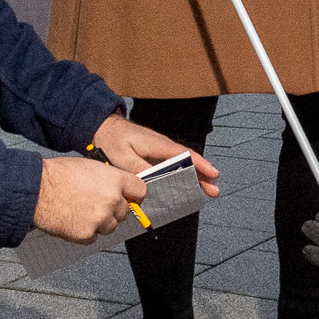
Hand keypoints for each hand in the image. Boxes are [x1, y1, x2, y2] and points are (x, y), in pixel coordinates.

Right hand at [34, 151, 143, 241]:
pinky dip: (85, 233)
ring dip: (100, 223)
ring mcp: (100, 219)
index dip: (133, 196)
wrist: (36, 189)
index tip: (130, 199)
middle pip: (125, 212)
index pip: (139, 191)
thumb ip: (108, 179)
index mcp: (114, 180)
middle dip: (113, 210)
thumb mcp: (90, 167)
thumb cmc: (56, 175)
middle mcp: (111, 200)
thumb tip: (117, 189)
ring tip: (81, 212)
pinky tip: (73, 220)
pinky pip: (93, 238)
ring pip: (110, 227)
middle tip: (96, 205)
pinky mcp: (86, 234)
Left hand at [87, 115, 220, 195]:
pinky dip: (182, 175)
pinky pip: (172, 167)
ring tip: (206, 190)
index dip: (200, 165)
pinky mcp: (154, 156)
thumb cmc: (113, 140)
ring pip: (182, 165)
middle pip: (188, 161)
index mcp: (158, 145)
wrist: (104, 128)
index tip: (213, 173)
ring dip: (195, 177)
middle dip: (203, 175)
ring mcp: (160, 152)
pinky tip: (186, 187)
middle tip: (213, 190)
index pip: (185, 155)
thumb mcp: (123, 158)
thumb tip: (153, 186)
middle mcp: (163, 147)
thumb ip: (140, 171)